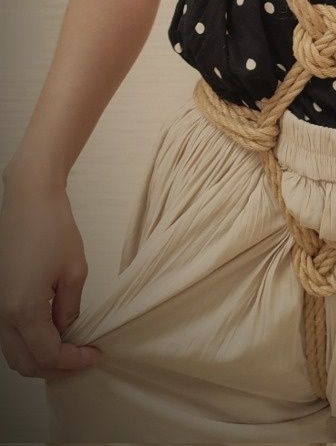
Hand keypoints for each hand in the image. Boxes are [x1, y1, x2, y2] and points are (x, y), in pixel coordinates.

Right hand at [0, 165, 101, 379]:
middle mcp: (3, 315)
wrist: (28, 199)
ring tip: (70, 347)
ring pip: (14, 351)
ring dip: (40, 356)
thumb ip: (69, 309)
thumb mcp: (74, 271)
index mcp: (23, 312)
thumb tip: (66, 331)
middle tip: (82, 357)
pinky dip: (29, 341)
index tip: (95, 354)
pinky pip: (9, 333)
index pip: (48, 355)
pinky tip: (52, 331)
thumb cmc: (53, 229)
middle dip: (55, 367)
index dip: (74, 361)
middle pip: (25, 362)